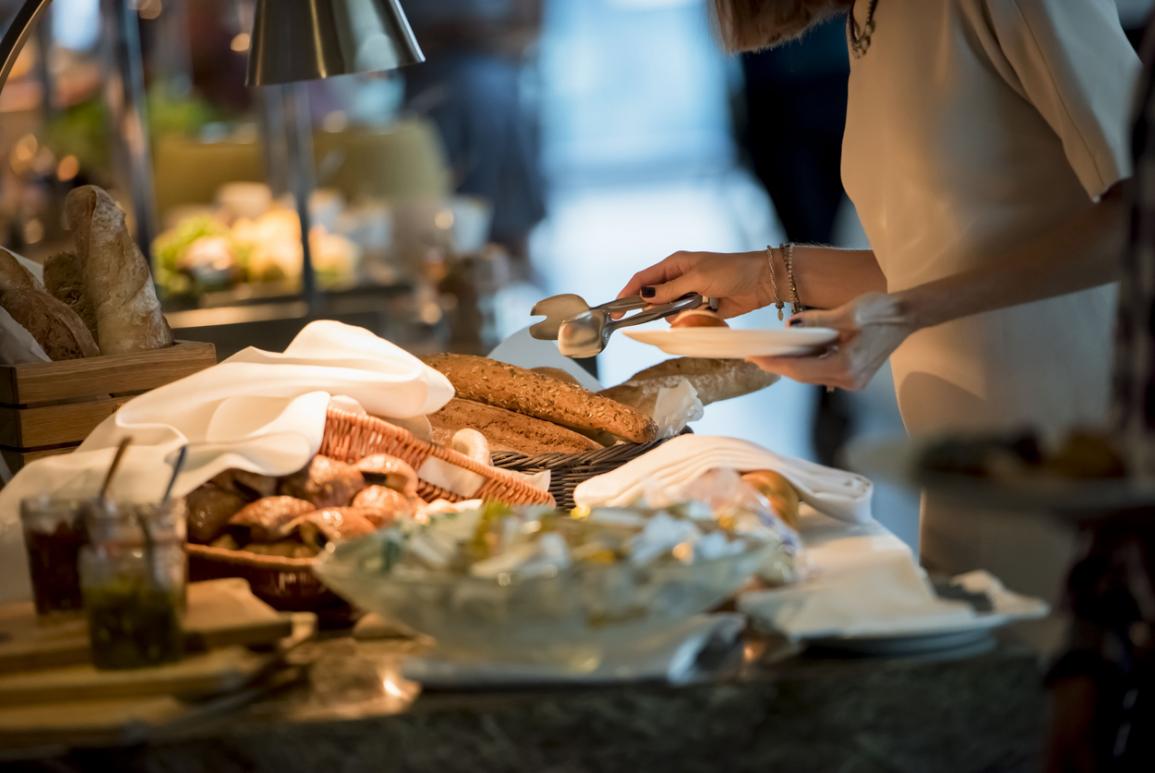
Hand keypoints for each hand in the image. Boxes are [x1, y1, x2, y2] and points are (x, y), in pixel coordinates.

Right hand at [617, 250, 771, 318]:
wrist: (760, 281)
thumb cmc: (730, 271)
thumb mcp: (697, 277)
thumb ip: (670, 289)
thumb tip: (644, 295)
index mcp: (674, 265)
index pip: (643, 278)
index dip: (627, 292)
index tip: (616, 309)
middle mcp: (678, 279)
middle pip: (653, 297)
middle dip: (653, 307)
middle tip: (652, 317)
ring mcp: (689, 295)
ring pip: (669, 312)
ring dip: (676, 315)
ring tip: (697, 307)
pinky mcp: (701, 309)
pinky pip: (685, 319)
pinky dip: (689, 320)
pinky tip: (705, 312)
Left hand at [748, 293, 913, 390]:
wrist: (908, 315)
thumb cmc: (881, 311)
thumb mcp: (847, 313)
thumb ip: (816, 322)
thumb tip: (790, 326)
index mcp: (845, 366)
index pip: (799, 369)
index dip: (774, 363)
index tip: (753, 357)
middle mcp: (849, 379)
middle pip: (803, 375)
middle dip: (778, 365)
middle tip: (754, 355)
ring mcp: (853, 380)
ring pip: (812, 375)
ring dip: (792, 364)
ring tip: (769, 353)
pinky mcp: (855, 375)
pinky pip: (823, 371)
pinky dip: (808, 362)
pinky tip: (794, 352)